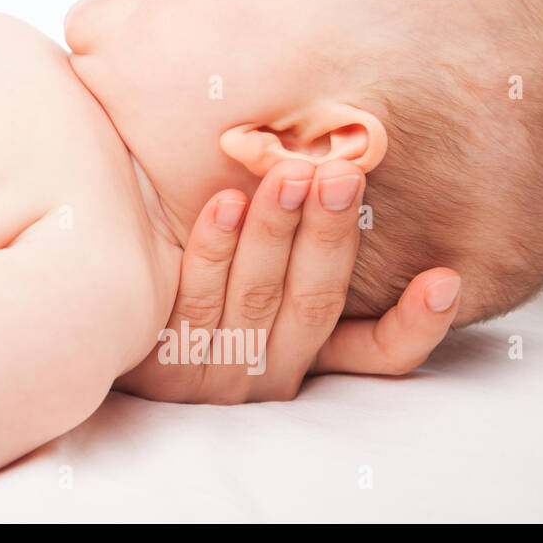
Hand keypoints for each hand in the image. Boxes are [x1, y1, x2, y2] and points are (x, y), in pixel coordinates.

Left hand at [121, 159, 461, 402]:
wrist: (99, 333)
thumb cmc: (193, 297)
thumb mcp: (252, 293)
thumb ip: (296, 258)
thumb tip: (337, 171)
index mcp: (301, 358)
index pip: (375, 355)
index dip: (416, 325)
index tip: (444, 279)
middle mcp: (265, 372)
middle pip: (311, 302)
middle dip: (330, 235)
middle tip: (342, 175)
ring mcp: (212, 370)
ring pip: (256, 295)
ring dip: (277, 232)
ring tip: (292, 175)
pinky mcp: (160, 361)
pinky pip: (192, 298)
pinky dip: (213, 249)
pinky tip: (225, 203)